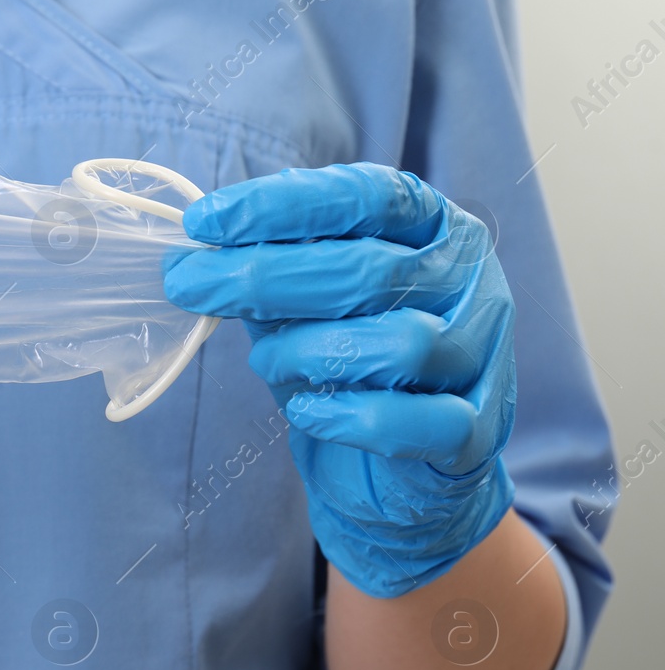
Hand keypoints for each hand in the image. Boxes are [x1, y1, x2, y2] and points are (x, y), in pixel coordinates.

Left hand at [165, 163, 515, 596]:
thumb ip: (274, 270)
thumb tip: (201, 246)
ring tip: (267, 364)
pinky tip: (306, 412)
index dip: (281, 205)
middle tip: (189, 285)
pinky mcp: (474, 432)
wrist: (397, 472)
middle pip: (370, 270)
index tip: (203, 221)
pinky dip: (350, 417)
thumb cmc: (350, 367)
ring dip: (309, 352)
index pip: (366, 196)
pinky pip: (418, 421)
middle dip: (263, 275)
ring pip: (401, 343)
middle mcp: (470, 282)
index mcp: (435, 229)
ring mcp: (481, 356)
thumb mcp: (308, 304)